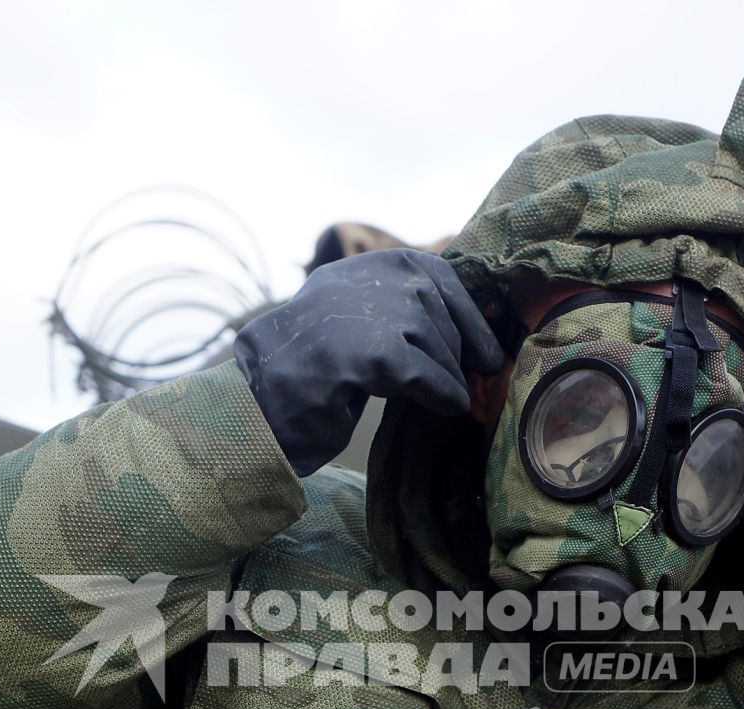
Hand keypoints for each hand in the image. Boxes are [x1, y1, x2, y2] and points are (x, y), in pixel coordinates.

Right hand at [233, 249, 503, 475]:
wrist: (256, 400)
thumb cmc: (309, 369)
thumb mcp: (355, 317)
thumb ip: (398, 307)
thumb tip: (472, 326)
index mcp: (367, 265)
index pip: (438, 276)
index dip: (469, 316)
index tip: (487, 349)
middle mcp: (368, 278)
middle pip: (441, 313)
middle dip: (457, 353)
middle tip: (466, 382)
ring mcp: (368, 313)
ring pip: (438, 345)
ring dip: (448, 377)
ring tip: (448, 399)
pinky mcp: (369, 354)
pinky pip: (428, 376)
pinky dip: (443, 394)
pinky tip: (447, 408)